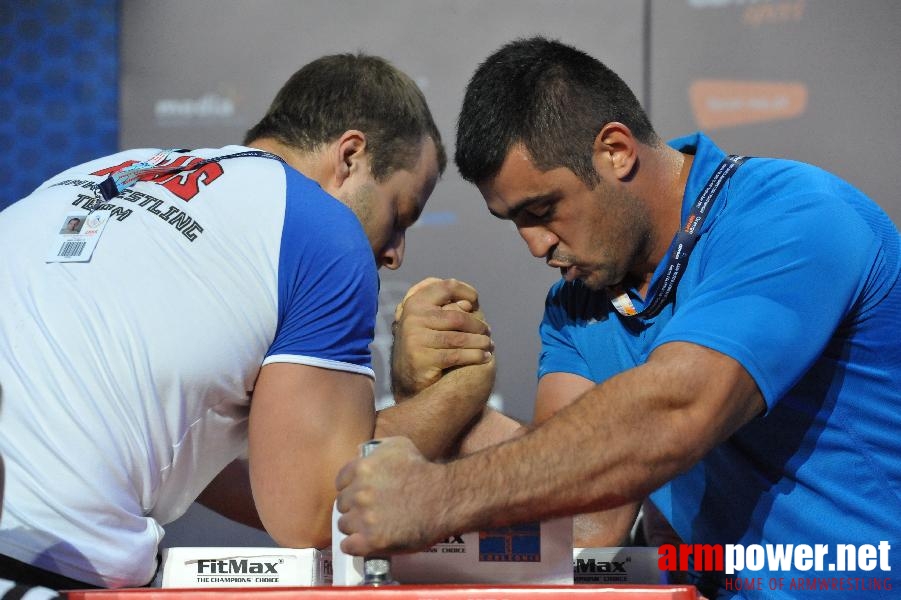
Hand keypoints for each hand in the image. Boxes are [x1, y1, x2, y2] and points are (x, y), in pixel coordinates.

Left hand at [336, 437, 446, 554]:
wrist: (443, 498)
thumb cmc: (423, 471)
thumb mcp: (399, 445)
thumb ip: (376, 448)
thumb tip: (362, 453)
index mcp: (361, 469)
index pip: (340, 482)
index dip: (351, 488)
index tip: (360, 494)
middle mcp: (359, 493)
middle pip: (342, 505)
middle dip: (354, 507)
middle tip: (369, 511)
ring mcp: (364, 518)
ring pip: (344, 525)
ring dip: (355, 527)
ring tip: (371, 527)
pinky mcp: (372, 541)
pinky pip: (348, 546)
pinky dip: (355, 545)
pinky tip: (365, 542)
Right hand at [391, 278, 492, 400]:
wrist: (408, 376)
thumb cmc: (427, 342)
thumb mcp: (432, 320)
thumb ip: (447, 308)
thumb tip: (468, 305)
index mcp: (415, 302)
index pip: (447, 287)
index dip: (466, 291)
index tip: (476, 301)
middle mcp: (413, 317)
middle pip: (458, 317)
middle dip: (478, 325)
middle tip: (488, 332)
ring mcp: (416, 338)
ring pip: (459, 338)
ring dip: (480, 342)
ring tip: (489, 345)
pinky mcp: (422, 358)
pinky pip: (456, 355)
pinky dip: (475, 356)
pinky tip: (484, 357)